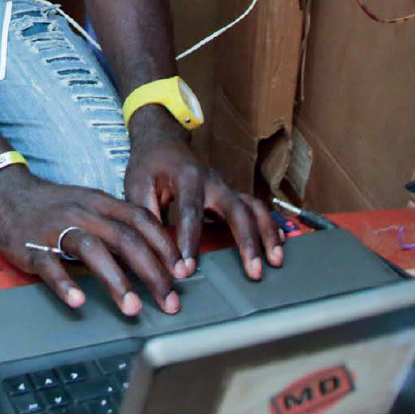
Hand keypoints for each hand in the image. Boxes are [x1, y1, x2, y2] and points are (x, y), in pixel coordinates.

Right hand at [0, 165, 189, 316]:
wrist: (8, 192)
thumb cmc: (55, 204)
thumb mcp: (90, 205)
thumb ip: (117, 225)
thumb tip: (153, 255)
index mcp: (101, 203)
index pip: (141, 220)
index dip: (164, 246)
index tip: (182, 273)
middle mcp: (83, 213)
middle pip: (124, 239)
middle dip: (151, 272)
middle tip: (169, 301)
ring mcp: (57, 228)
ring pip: (92, 250)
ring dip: (116, 281)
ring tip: (132, 308)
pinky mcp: (32, 246)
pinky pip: (50, 265)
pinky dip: (64, 283)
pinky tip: (78, 301)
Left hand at [125, 105, 283, 279]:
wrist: (162, 141)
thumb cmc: (149, 164)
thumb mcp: (137, 184)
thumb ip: (145, 215)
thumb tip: (151, 249)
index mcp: (188, 178)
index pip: (192, 212)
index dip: (190, 242)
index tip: (187, 269)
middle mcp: (213, 182)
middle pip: (238, 210)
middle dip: (248, 241)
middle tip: (254, 272)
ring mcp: (225, 187)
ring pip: (254, 208)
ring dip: (267, 234)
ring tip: (275, 262)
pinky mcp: (230, 195)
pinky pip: (255, 209)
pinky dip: (269, 227)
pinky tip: (277, 247)